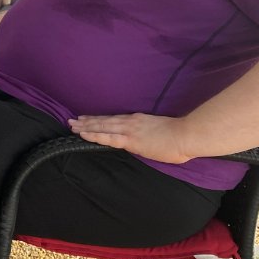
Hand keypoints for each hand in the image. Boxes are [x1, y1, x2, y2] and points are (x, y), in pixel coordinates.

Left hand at [68, 113, 191, 162]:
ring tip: (72, 126)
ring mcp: (129, 130)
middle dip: (87, 121)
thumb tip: (144, 140)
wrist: (186, 135)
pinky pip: (108, 137)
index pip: (113, 119)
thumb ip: (148, 134)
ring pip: (102, 127)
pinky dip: (94, 135)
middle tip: (72, 120)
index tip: (87, 118)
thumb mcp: (159, 131)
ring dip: (86, 127)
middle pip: (104, 121)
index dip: (99, 119)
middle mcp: (130, 122)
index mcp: (137, 120)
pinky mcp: (131, 140)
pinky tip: (83, 134)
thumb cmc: (179, 136)